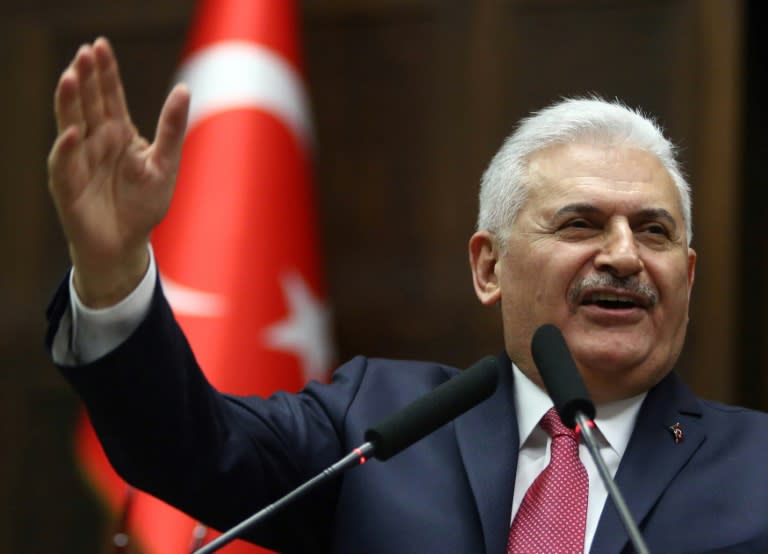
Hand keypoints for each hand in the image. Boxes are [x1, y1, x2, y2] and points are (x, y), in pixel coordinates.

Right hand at [47, 37, 189, 306]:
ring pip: (70, 125)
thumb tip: (184, 88)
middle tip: (85, 52)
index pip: (109, 95)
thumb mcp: (166, 164)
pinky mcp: (68, 186)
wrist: (127, 245)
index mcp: (118, 133)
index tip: (100, 44)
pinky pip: (65, 164)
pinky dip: (67, 148)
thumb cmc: (144, 204)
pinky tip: (72, 131)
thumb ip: (172, 128)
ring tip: (71, 77)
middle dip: (86, 78)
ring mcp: (78, 161)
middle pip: (88, 104)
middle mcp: (94, 141)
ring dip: (69, 103)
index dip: (105, 72)